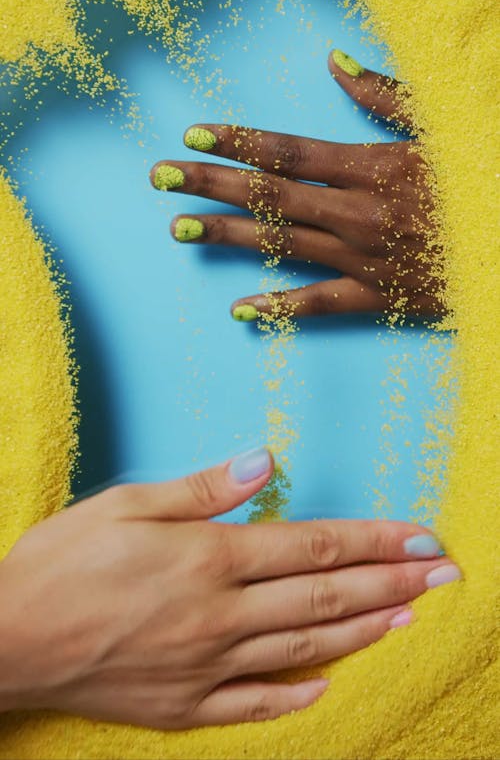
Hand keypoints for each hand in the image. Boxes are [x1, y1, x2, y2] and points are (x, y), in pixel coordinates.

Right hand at [0, 448, 458, 728]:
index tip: (419, 536)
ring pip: (305, 649)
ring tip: (410, 618)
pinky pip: (255, 703)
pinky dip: (298, 692)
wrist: (6, 640)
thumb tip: (265, 462)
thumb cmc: (61, 562)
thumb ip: (203, 489)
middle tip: (444, 576)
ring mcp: (206, 668)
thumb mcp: (127, 504)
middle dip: (393, 584)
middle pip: (325, 599)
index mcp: (209, 558)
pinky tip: (329, 681)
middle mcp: (219, 616)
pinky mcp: (184, 708)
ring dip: (365, 632)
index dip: (373, 541)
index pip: (314, 547)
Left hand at [150, 49, 443, 318]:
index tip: (191, 132)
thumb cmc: (483, 177)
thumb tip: (334, 61)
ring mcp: (364, 259)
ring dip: (226, 237)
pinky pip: (320, 306)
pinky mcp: (379, 297)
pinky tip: (239, 308)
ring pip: (281, 246)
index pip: (287, 151)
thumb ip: (385, 95)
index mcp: (371, 166)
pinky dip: (279, 308)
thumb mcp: (442, 125)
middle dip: (209, 183)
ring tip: (179, 229)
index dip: (236, 140)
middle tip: (158, 177)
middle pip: (268, 196)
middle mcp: (357, 212)